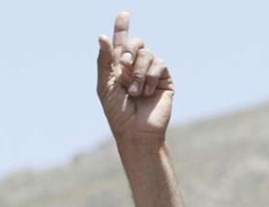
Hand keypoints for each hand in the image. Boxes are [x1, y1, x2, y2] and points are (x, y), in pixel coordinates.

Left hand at [97, 12, 173, 145]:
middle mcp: (136, 67)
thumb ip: (104, 60)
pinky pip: (159, 64)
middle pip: (136, 43)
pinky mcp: (165, 81)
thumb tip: (104, 36)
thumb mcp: (104, 85)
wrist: (136, 132)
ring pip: (147, 54)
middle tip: (123, 65)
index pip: (122, 42)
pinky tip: (147, 92)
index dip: (123, 27)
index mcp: (120, 67)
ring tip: (135, 92)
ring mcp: (151, 74)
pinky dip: (150, 76)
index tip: (124, 14)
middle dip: (128, 50)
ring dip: (138, 72)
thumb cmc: (118, 113)